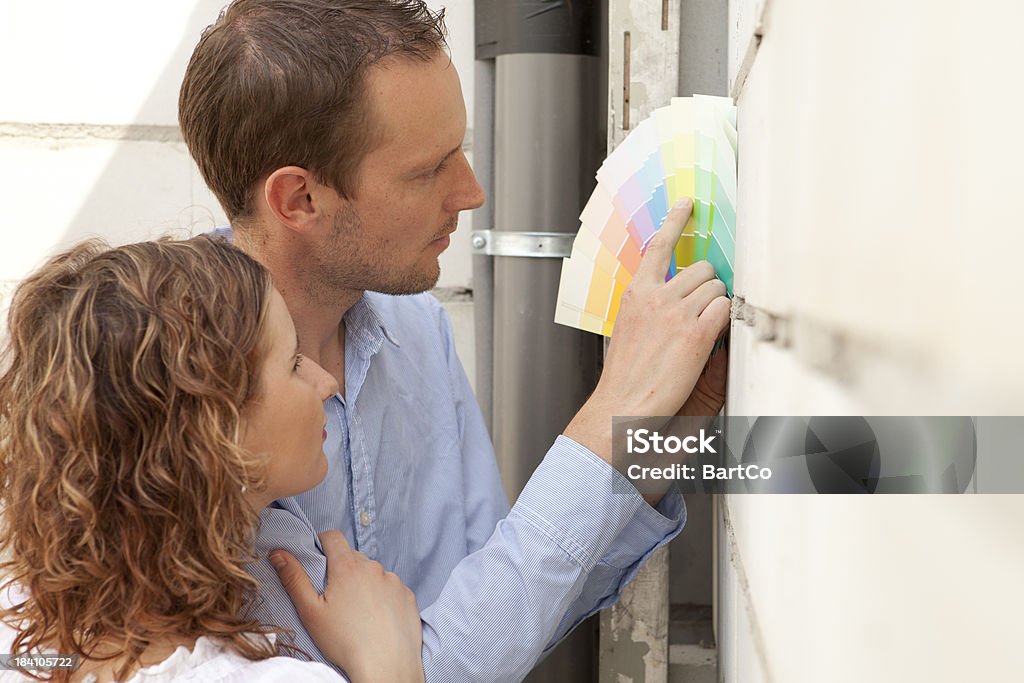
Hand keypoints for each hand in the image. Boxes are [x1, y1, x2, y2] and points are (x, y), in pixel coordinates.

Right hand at [271, 530, 423, 682]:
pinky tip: (377, 618)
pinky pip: (392, 588)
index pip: (333, 537)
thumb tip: (278, 553)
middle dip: (342, 569)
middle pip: (353, 557)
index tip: (318, 558)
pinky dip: (383, 597)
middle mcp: (374, 567)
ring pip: (373, 573)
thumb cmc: (344, 641)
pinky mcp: (408, 595)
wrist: (385, 666)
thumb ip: (294, 578)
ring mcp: (394, 581)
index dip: (322, 543)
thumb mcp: (310, 611)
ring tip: (357, 612)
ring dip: (364, 583)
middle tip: (334, 596)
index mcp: (348, 567)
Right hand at [565, 198, 730, 464]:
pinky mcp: (696, 335)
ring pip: (718, 288)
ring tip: (704, 328)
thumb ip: (648, 303)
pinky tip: (711, 337)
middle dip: (709, 284)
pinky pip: (725, 310)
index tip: (687, 203)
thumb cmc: (626, 374)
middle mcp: (656, 298)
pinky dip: (725, 321)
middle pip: (702, 268)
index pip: (658, 245)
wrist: (623, 404)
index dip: (675, 220)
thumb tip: (672, 290)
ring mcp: (677, 314)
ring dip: (718, 305)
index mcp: (636, 293)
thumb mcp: (628, 327)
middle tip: (703, 307)